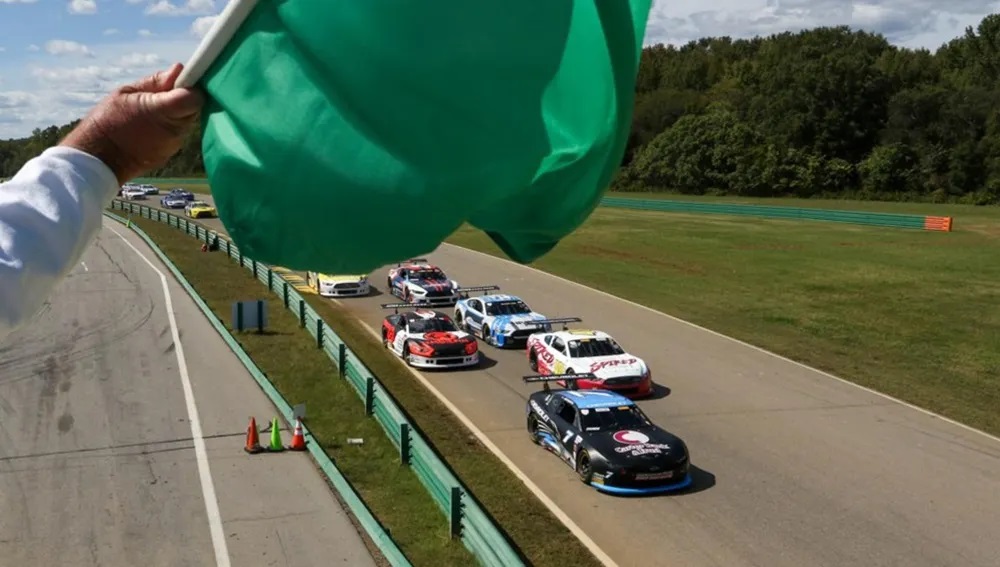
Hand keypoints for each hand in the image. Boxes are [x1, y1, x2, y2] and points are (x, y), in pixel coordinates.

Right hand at [60, 63, 203, 184]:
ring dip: (176, 113)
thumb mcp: (126, 93)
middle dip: (183, 97)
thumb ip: (156, 82)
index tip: (182, 80)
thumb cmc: (107, 121)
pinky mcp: (170, 154)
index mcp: (161, 111)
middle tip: (163, 93)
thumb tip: (180, 69)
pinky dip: (170, 127)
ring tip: (152, 110)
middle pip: (194, 108)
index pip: (195, 97)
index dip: (191, 86)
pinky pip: (178, 134)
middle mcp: (173, 131)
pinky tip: (152, 125)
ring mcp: (173, 145)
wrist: (98, 159)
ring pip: (186, 121)